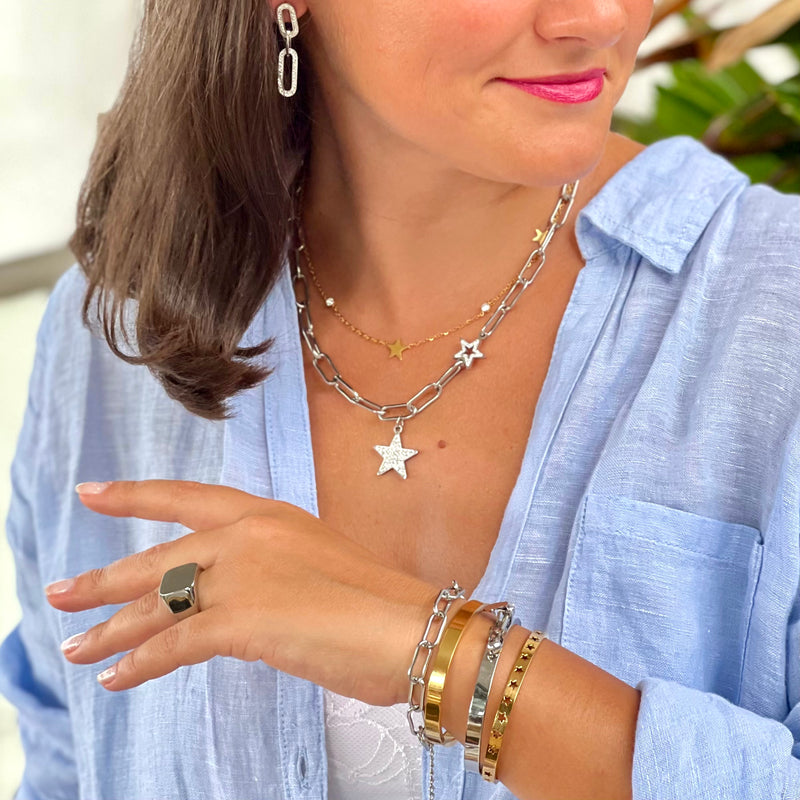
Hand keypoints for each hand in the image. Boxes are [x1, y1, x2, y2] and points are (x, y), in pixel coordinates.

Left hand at [45, 480, 443, 703]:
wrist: (410, 626)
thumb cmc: (377, 601)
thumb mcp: (316, 564)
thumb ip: (269, 571)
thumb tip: (234, 600)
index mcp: (269, 514)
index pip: (188, 499)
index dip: (135, 496)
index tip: (92, 492)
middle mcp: (248, 535)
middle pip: (160, 556)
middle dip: (105, 578)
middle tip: (60, 592)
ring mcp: (243, 574)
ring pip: (158, 601)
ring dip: (111, 627)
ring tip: (75, 645)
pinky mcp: (242, 619)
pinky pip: (175, 642)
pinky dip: (141, 662)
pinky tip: (117, 677)